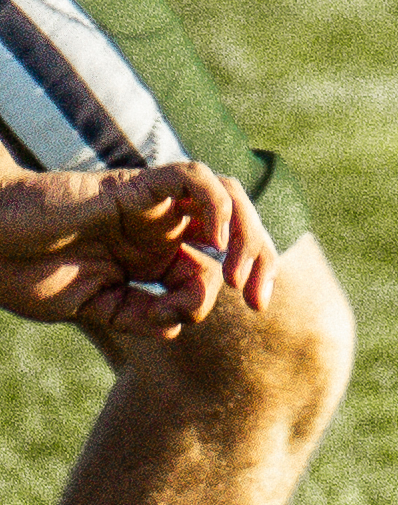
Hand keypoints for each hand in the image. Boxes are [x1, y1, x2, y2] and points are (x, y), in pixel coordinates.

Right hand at [0, 156, 274, 344]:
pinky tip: (213, 242)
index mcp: (155, 256)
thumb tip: (182, 325)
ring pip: (226, 197)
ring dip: (247, 232)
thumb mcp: (94, 307)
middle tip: (259, 299)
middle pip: (237, 226)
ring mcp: (151, 204)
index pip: (219, 262)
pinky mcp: (134, 186)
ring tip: (238, 274)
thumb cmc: (30, 273)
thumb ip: (139, 315)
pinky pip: (193, 178)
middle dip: (260, 258)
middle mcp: (162, 226)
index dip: (232, 286)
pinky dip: (216, 204)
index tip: (229, 312)